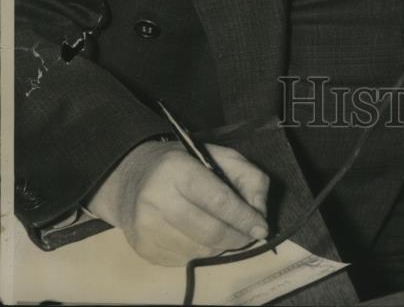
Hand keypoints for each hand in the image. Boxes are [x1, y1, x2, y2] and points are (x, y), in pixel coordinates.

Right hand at [87, 139, 269, 265]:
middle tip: (250, 235)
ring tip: (225, 231)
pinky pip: (185, 259)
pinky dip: (202, 252)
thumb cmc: (182, 165)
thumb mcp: (217, 155)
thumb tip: (260, 210)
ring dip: (221, 245)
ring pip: (200, 249)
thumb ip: (247, 176)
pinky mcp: (144, 248)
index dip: (244, 217)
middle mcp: (157, 198)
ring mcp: (147, 226)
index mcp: (177, 169)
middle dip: (237, 236)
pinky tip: (200, 236)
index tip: (261, 227)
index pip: (218, 199)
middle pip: (210, 231)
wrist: (132, 180)